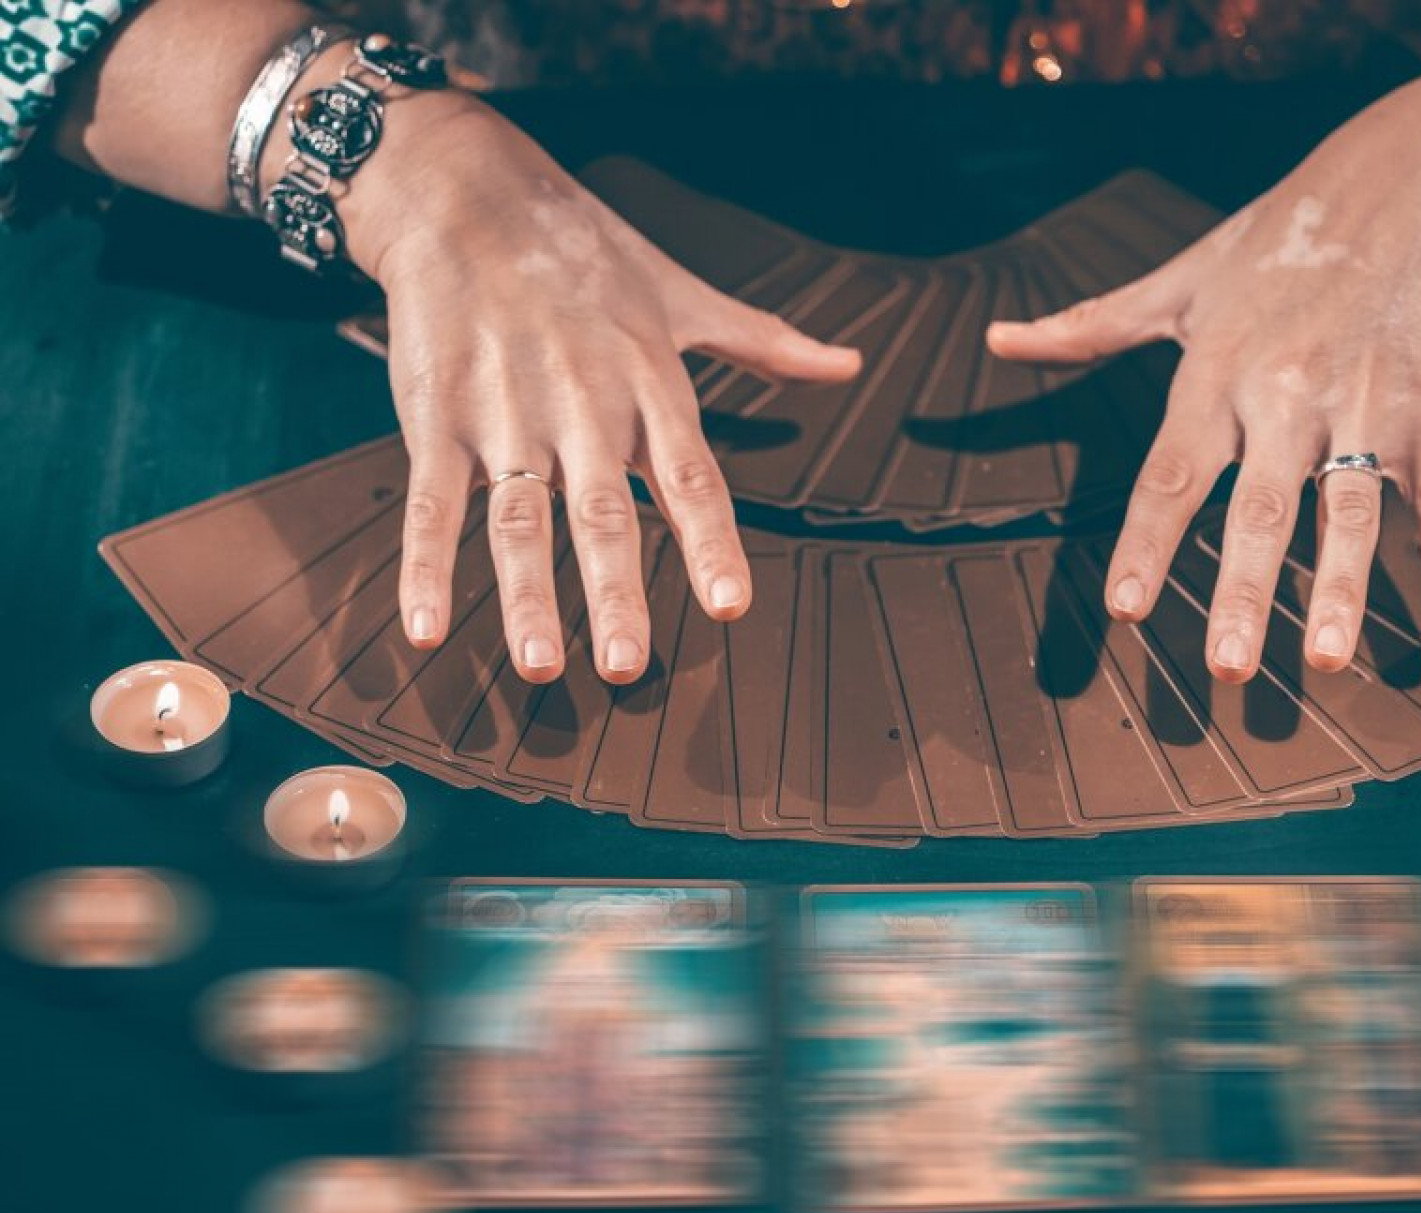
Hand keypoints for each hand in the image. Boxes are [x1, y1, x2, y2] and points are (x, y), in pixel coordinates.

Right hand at [351, 101, 859, 683]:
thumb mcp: (681, 293)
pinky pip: (432, 500)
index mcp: (649, 382)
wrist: (465, 192)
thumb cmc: (583, 251)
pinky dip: (425, 564)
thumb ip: (764, 343)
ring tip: (540, 665)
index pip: (691, 476)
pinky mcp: (437, 414)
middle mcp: (582, 404)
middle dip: (615, 591)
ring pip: (518, 517)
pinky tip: (428, 626)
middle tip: (625, 665)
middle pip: (602, 511)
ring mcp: (505, 412)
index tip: (729, 606)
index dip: (710, 543)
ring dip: (526, 594)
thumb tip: (847, 363)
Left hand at [988, 73, 1420, 681]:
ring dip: (1343, 587)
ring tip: (1329, 659)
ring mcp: (1366, 404)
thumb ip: (1090, 327)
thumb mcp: (1180, 281)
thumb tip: (999, 339)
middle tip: (1230, 670)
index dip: (1147, 544)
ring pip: (1352, 507)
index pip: (1171, 474)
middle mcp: (1288, 395)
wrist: (1404, 184)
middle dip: (1247, 591)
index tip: (1127, 610)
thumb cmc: (1277, 242)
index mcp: (1217, 373)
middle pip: (1262, 507)